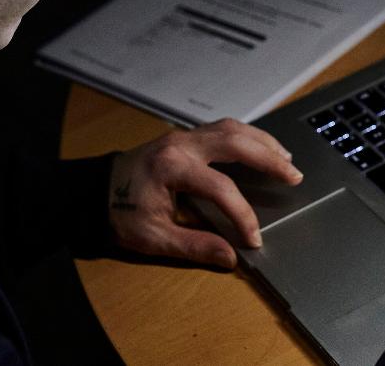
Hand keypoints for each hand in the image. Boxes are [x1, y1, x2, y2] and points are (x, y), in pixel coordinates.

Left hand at [106, 118, 302, 267]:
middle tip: (294, 175)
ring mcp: (182, 136)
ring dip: (261, 141)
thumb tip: (230, 257)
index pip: (221, 188)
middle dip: (268, 158)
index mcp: (173, 168)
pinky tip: (259, 147)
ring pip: (231, 128)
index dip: (243, 215)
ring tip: (286, 157)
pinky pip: (222, 128)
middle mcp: (181, 144)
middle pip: (235, 142)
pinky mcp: (183, 137)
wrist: (90, 191)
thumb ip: (194, 246)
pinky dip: (246, 136)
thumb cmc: (118, 213)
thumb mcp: (152, 238)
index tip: (254, 239)